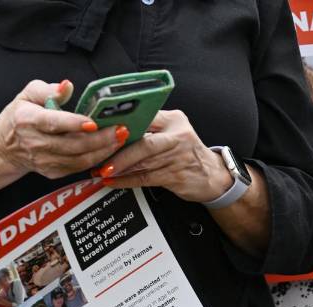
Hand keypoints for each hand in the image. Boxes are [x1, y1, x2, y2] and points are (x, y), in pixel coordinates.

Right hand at [0, 80, 125, 178]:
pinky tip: (110, 149)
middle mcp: (34, 142)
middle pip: (72, 144)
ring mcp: (44, 160)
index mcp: (27, 120)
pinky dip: (97, 159)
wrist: (7, 146)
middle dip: (100, 139)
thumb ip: (48, 89)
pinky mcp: (53, 172)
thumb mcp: (28, 95)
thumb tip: (67, 85)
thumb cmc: (20, 116)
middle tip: (121, 130)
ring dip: (104, 150)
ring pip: (79, 159)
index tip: (93, 122)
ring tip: (120, 139)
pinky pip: (80, 168)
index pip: (52, 122)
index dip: (73, 123)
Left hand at [97, 109, 232, 202]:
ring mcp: (179, 157)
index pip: (144, 118)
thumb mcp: (174, 131)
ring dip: (119, 168)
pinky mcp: (176, 176)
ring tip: (101, 171)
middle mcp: (178, 136)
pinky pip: (146, 178)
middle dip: (119, 153)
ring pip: (143, 163)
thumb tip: (113, 132)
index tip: (101, 133)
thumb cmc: (187, 153)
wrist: (213, 176)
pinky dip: (127, 181)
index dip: (121, 126)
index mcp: (174, 119)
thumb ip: (149, 128)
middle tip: (99, 159)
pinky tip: (113, 182)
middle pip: (144, 143)